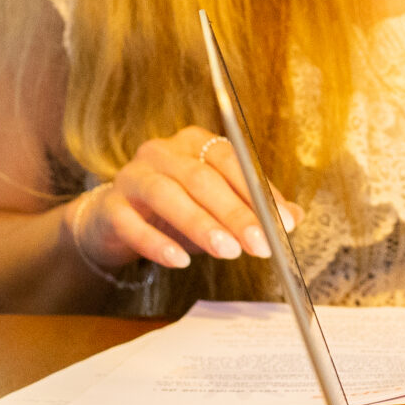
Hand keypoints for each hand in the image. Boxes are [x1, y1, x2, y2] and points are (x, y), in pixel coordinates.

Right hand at [68, 125, 302, 273]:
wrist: (114, 221)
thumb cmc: (175, 211)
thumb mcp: (218, 207)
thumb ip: (255, 209)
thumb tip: (294, 218)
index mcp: (195, 143)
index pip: (231, 160)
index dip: (258, 191)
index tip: (284, 221)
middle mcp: (162, 152)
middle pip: (202, 178)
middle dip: (235, 213)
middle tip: (261, 244)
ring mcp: (132, 176)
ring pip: (168, 195)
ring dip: (201, 225)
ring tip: (228, 252)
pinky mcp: (110, 207)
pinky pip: (132, 224)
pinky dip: (158, 243)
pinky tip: (180, 261)